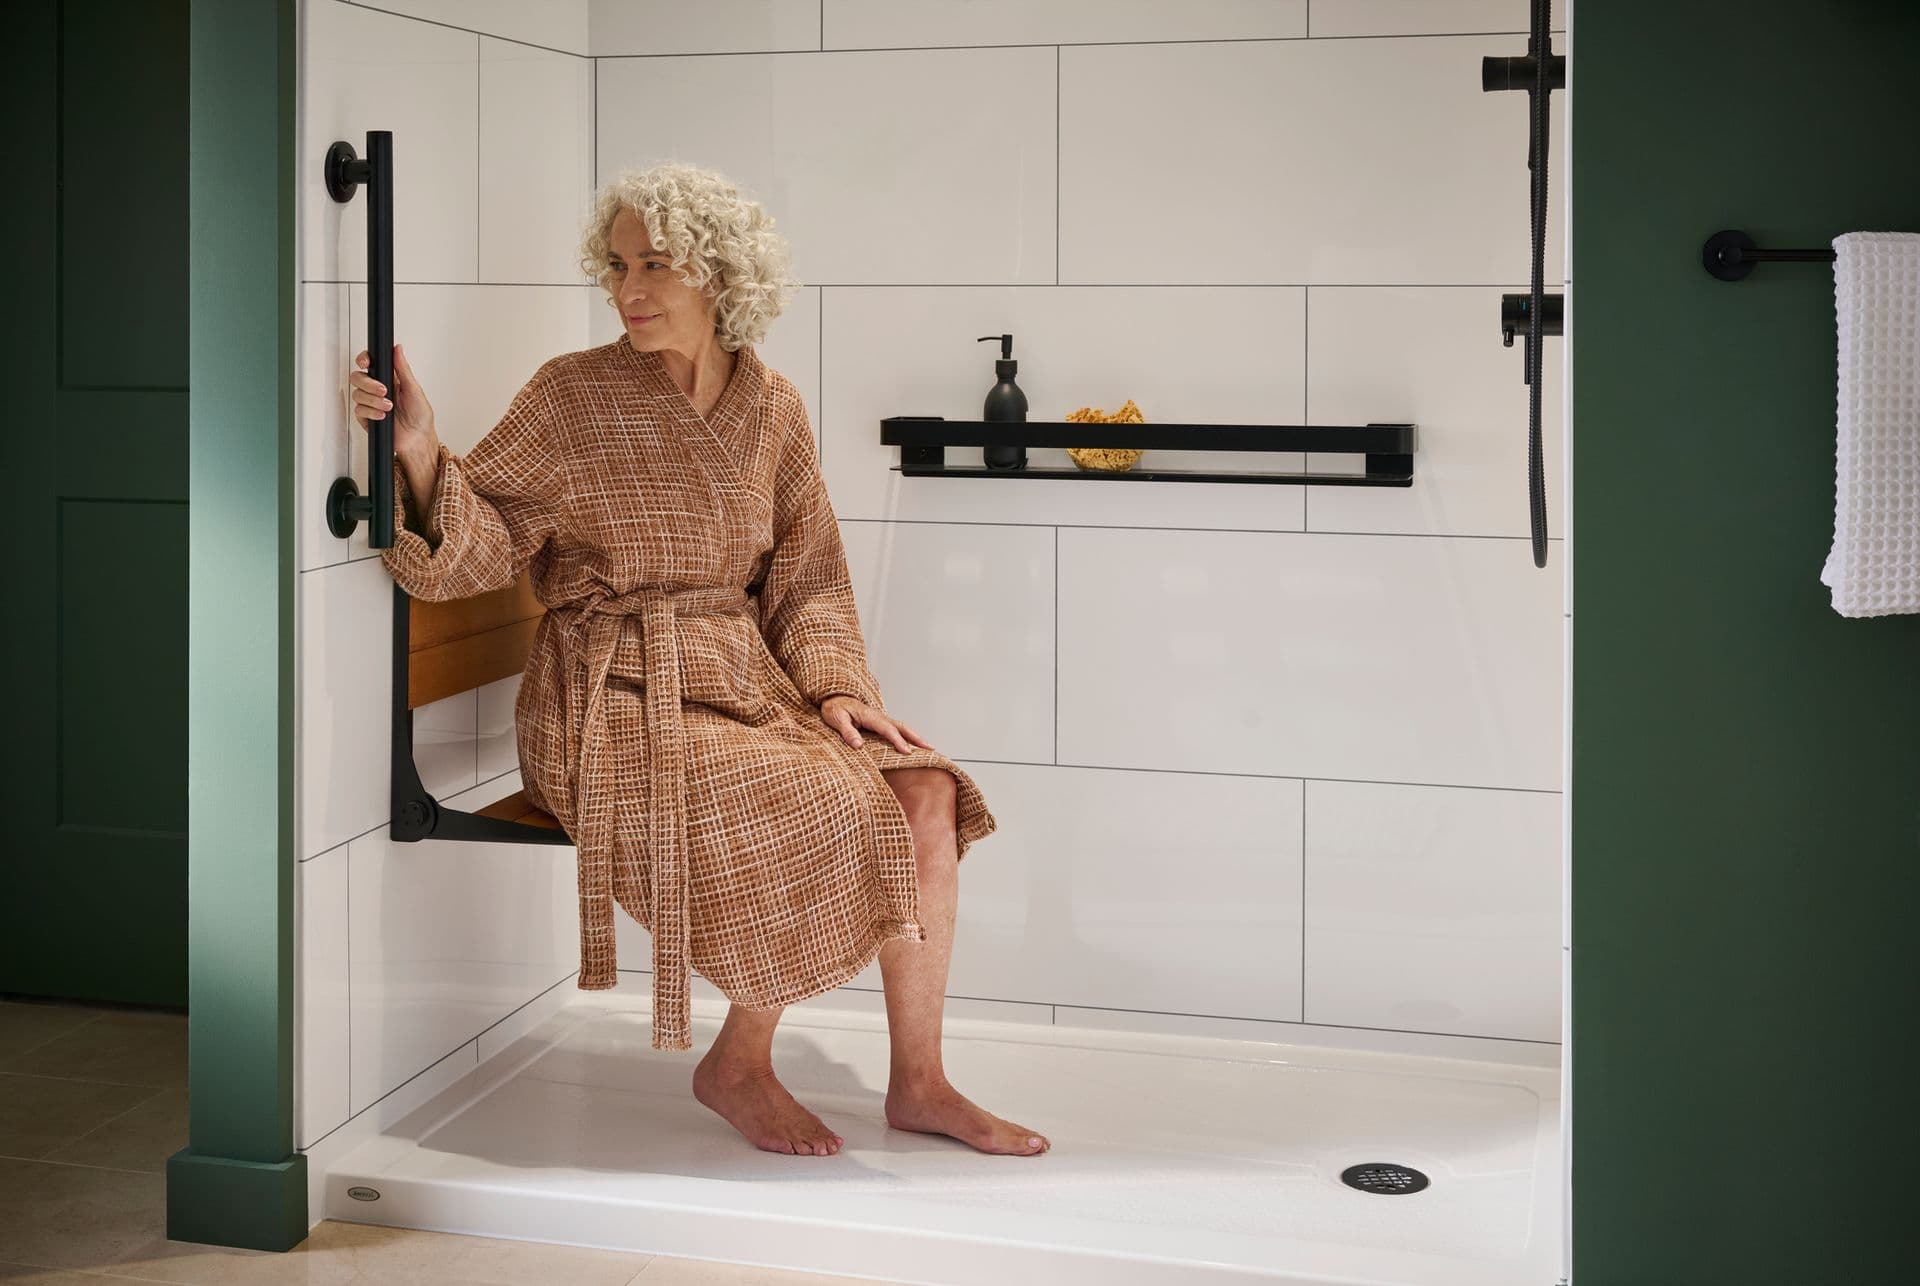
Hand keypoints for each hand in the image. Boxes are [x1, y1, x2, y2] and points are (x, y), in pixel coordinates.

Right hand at [349, 342, 440, 468]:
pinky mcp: (367, 417)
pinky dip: (371, 412)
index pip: (370, 364)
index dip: (364, 359)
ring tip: (389, 407)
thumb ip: (403, 369)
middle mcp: (377, 389)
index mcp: (389, 379)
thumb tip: (398, 349)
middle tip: (384, 390)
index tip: (366, 362)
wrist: (418, 440)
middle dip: (369, 383)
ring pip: (357, 394)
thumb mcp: (414, 390)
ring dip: (373, 400)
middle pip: (358, 377)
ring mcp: (371, 403)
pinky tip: (382, 416)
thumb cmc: (420, 416)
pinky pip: (359, 410)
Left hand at [819, 696, 934, 753]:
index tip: (907, 751)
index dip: (898, 741)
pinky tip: (911, 743)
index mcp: (869, 715)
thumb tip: (859, 745)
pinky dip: (907, 735)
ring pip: (901, 726)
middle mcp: (878, 715)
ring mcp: (880, 718)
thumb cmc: (834, 708)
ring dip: (915, 736)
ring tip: (927, 747)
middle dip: (916, 737)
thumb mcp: (836, 720)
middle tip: (929, 747)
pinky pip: (896, 728)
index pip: (887, 729)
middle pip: (901, 726)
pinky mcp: (878, 722)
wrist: (833, 698)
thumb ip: (847, 732)